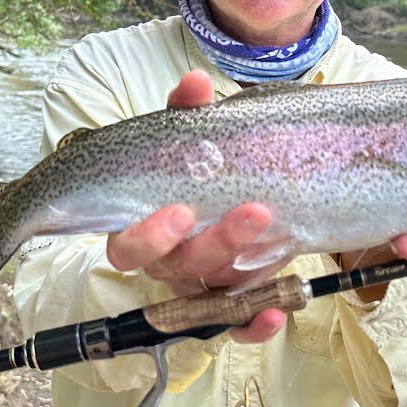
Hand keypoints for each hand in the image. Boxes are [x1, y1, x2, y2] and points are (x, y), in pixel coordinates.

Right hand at [103, 70, 286, 343]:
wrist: (237, 188)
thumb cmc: (197, 170)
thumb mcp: (192, 138)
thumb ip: (188, 115)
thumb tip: (195, 83)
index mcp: (143, 229)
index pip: (128, 248)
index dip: (149, 236)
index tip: (181, 211)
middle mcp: (169, 262)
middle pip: (178, 269)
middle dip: (214, 243)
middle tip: (252, 211)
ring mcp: (201, 284)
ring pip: (213, 289)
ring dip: (245, 266)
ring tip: (277, 231)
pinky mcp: (232, 300)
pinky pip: (238, 322)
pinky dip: (255, 323)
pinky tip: (277, 313)